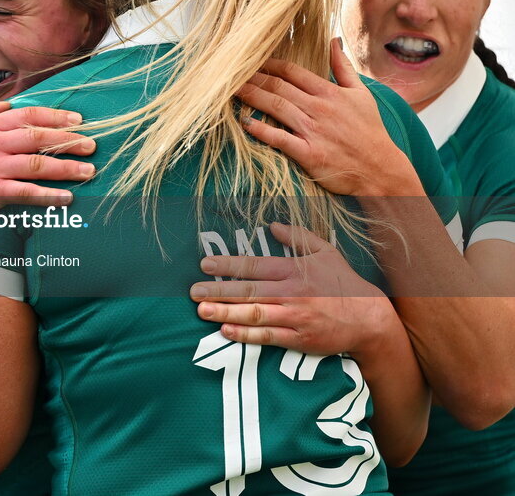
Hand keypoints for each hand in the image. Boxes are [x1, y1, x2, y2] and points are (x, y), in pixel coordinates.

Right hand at [0, 100, 95, 230]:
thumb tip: (9, 101)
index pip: (27, 115)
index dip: (55, 116)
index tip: (78, 120)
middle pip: (37, 137)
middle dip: (68, 140)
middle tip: (91, 145)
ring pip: (37, 164)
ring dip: (66, 168)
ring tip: (89, 171)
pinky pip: (27, 192)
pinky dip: (49, 195)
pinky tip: (68, 197)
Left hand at [190, 223, 392, 355]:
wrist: (370, 319)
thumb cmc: (343, 282)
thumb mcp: (324, 252)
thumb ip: (298, 237)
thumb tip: (273, 225)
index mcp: (294, 270)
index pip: (254, 266)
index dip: (228, 265)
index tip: (205, 264)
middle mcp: (292, 293)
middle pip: (249, 291)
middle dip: (218, 290)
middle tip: (193, 291)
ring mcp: (295, 317)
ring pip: (254, 314)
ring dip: (225, 313)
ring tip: (201, 310)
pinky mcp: (299, 339)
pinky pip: (268, 337)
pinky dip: (246, 335)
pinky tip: (226, 332)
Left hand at [237, 38, 415, 196]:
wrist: (381, 170)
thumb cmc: (370, 131)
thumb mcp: (361, 94)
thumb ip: (343, 67)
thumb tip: (333, 40)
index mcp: (330, 93)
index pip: (292, 71)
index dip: (268, 64)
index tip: (249, 59)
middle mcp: (319, 109)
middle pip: (278, 86)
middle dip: (252, 77)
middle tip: (229, 72)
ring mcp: (313, 131)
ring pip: (276, 107)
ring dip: (251, 97)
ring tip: (229, 89)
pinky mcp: (309, 154)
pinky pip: (280, 139)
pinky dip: (262, 130)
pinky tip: (245, 122)